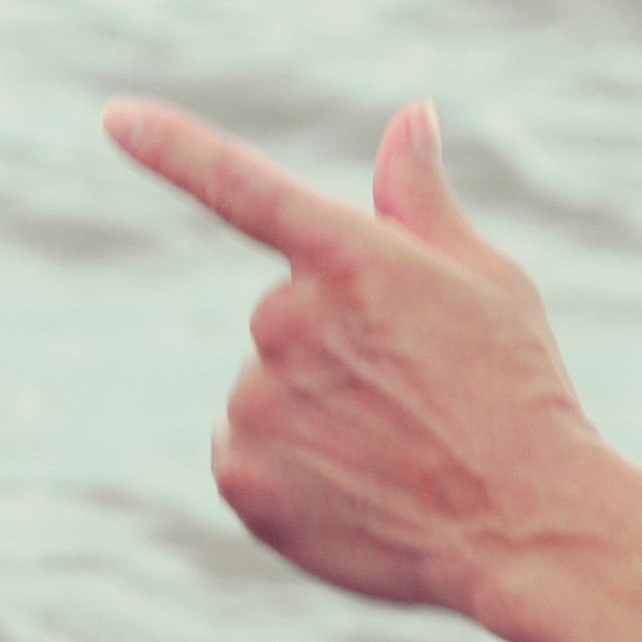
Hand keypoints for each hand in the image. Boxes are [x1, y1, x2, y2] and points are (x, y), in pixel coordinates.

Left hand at [104, 94, 602, 619]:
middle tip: (413, 395)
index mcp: (347, 256)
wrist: (525, 524)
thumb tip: (409, 117)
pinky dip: (292, 471)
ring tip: (395, 455)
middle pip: (285, 319)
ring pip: (268, 390)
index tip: (116, 119)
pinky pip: (247, 454)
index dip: (172, 148)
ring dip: (316, 413)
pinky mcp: (242, 476)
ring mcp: (257, 400)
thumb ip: (421, 200)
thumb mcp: (487, 280)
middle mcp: (286, 318)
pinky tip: (357, 492)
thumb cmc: (517, 393)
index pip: (240, 185)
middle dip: (335, 347)